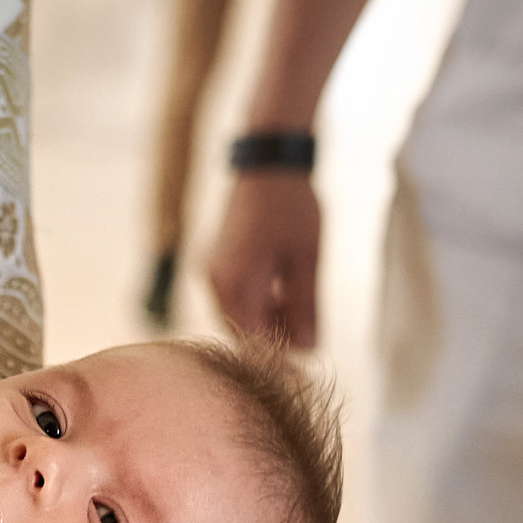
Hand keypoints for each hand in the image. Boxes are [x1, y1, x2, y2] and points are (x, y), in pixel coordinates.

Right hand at [206, 171, 322, 347]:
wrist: (268, 163)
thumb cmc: (292, 207)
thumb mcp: (307, 259)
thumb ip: (305, 307)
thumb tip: (309, 349)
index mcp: (236, 284)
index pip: (254, 340)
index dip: (281, 355)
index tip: (307, 360)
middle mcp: (216, 282)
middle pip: (242, 331)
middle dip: (274, 338)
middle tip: (308, 337)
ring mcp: (213, 271)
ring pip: (238, 315)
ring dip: (266, 321)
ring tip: (298, 313)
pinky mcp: (217, 262)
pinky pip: (234, 297)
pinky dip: (257, 304)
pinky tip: (281, 293)